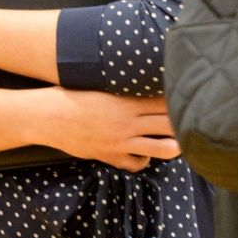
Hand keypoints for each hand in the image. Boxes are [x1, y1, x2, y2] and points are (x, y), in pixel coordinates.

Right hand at [41, 90, 180, 172]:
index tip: (186, 96)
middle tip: (190, 118)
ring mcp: (121, 141)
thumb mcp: (99, 84)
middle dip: (182, 121)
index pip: (163, 100)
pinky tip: (145, 153)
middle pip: (169, 123)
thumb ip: (121, 85)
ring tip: (178, 141)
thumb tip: (137, 74)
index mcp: (126, 100)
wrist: (48, 116)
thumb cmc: (71, 94)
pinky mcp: (111, 156)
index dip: (177, 99)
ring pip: (161, 148)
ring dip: (173, 145)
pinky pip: (137, 163)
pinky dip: (144, 159)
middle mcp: (128, 122)